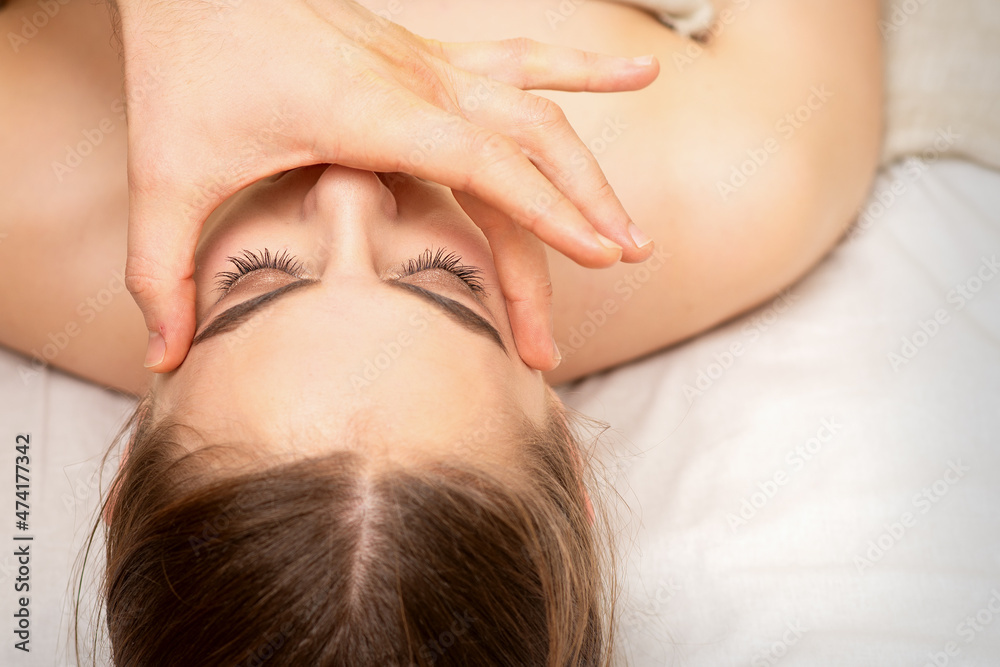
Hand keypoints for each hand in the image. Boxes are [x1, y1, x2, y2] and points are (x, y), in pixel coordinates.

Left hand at [115, 0, 657, 372]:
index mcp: (368, 113)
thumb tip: (165, 358)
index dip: (548, 210)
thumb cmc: (183, 66)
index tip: (602, 255)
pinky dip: (584, 70)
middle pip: (527, 146)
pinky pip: (523, 59)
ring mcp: (427, 63)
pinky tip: (641, 72)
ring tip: (633, 225)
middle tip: (616, 272)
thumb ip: (162, 270)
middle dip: (579, 212)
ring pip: (539, 107)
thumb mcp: (167, 174)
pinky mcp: (427, 57)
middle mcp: (414, 81)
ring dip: (592, 165)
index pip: (485, 162)